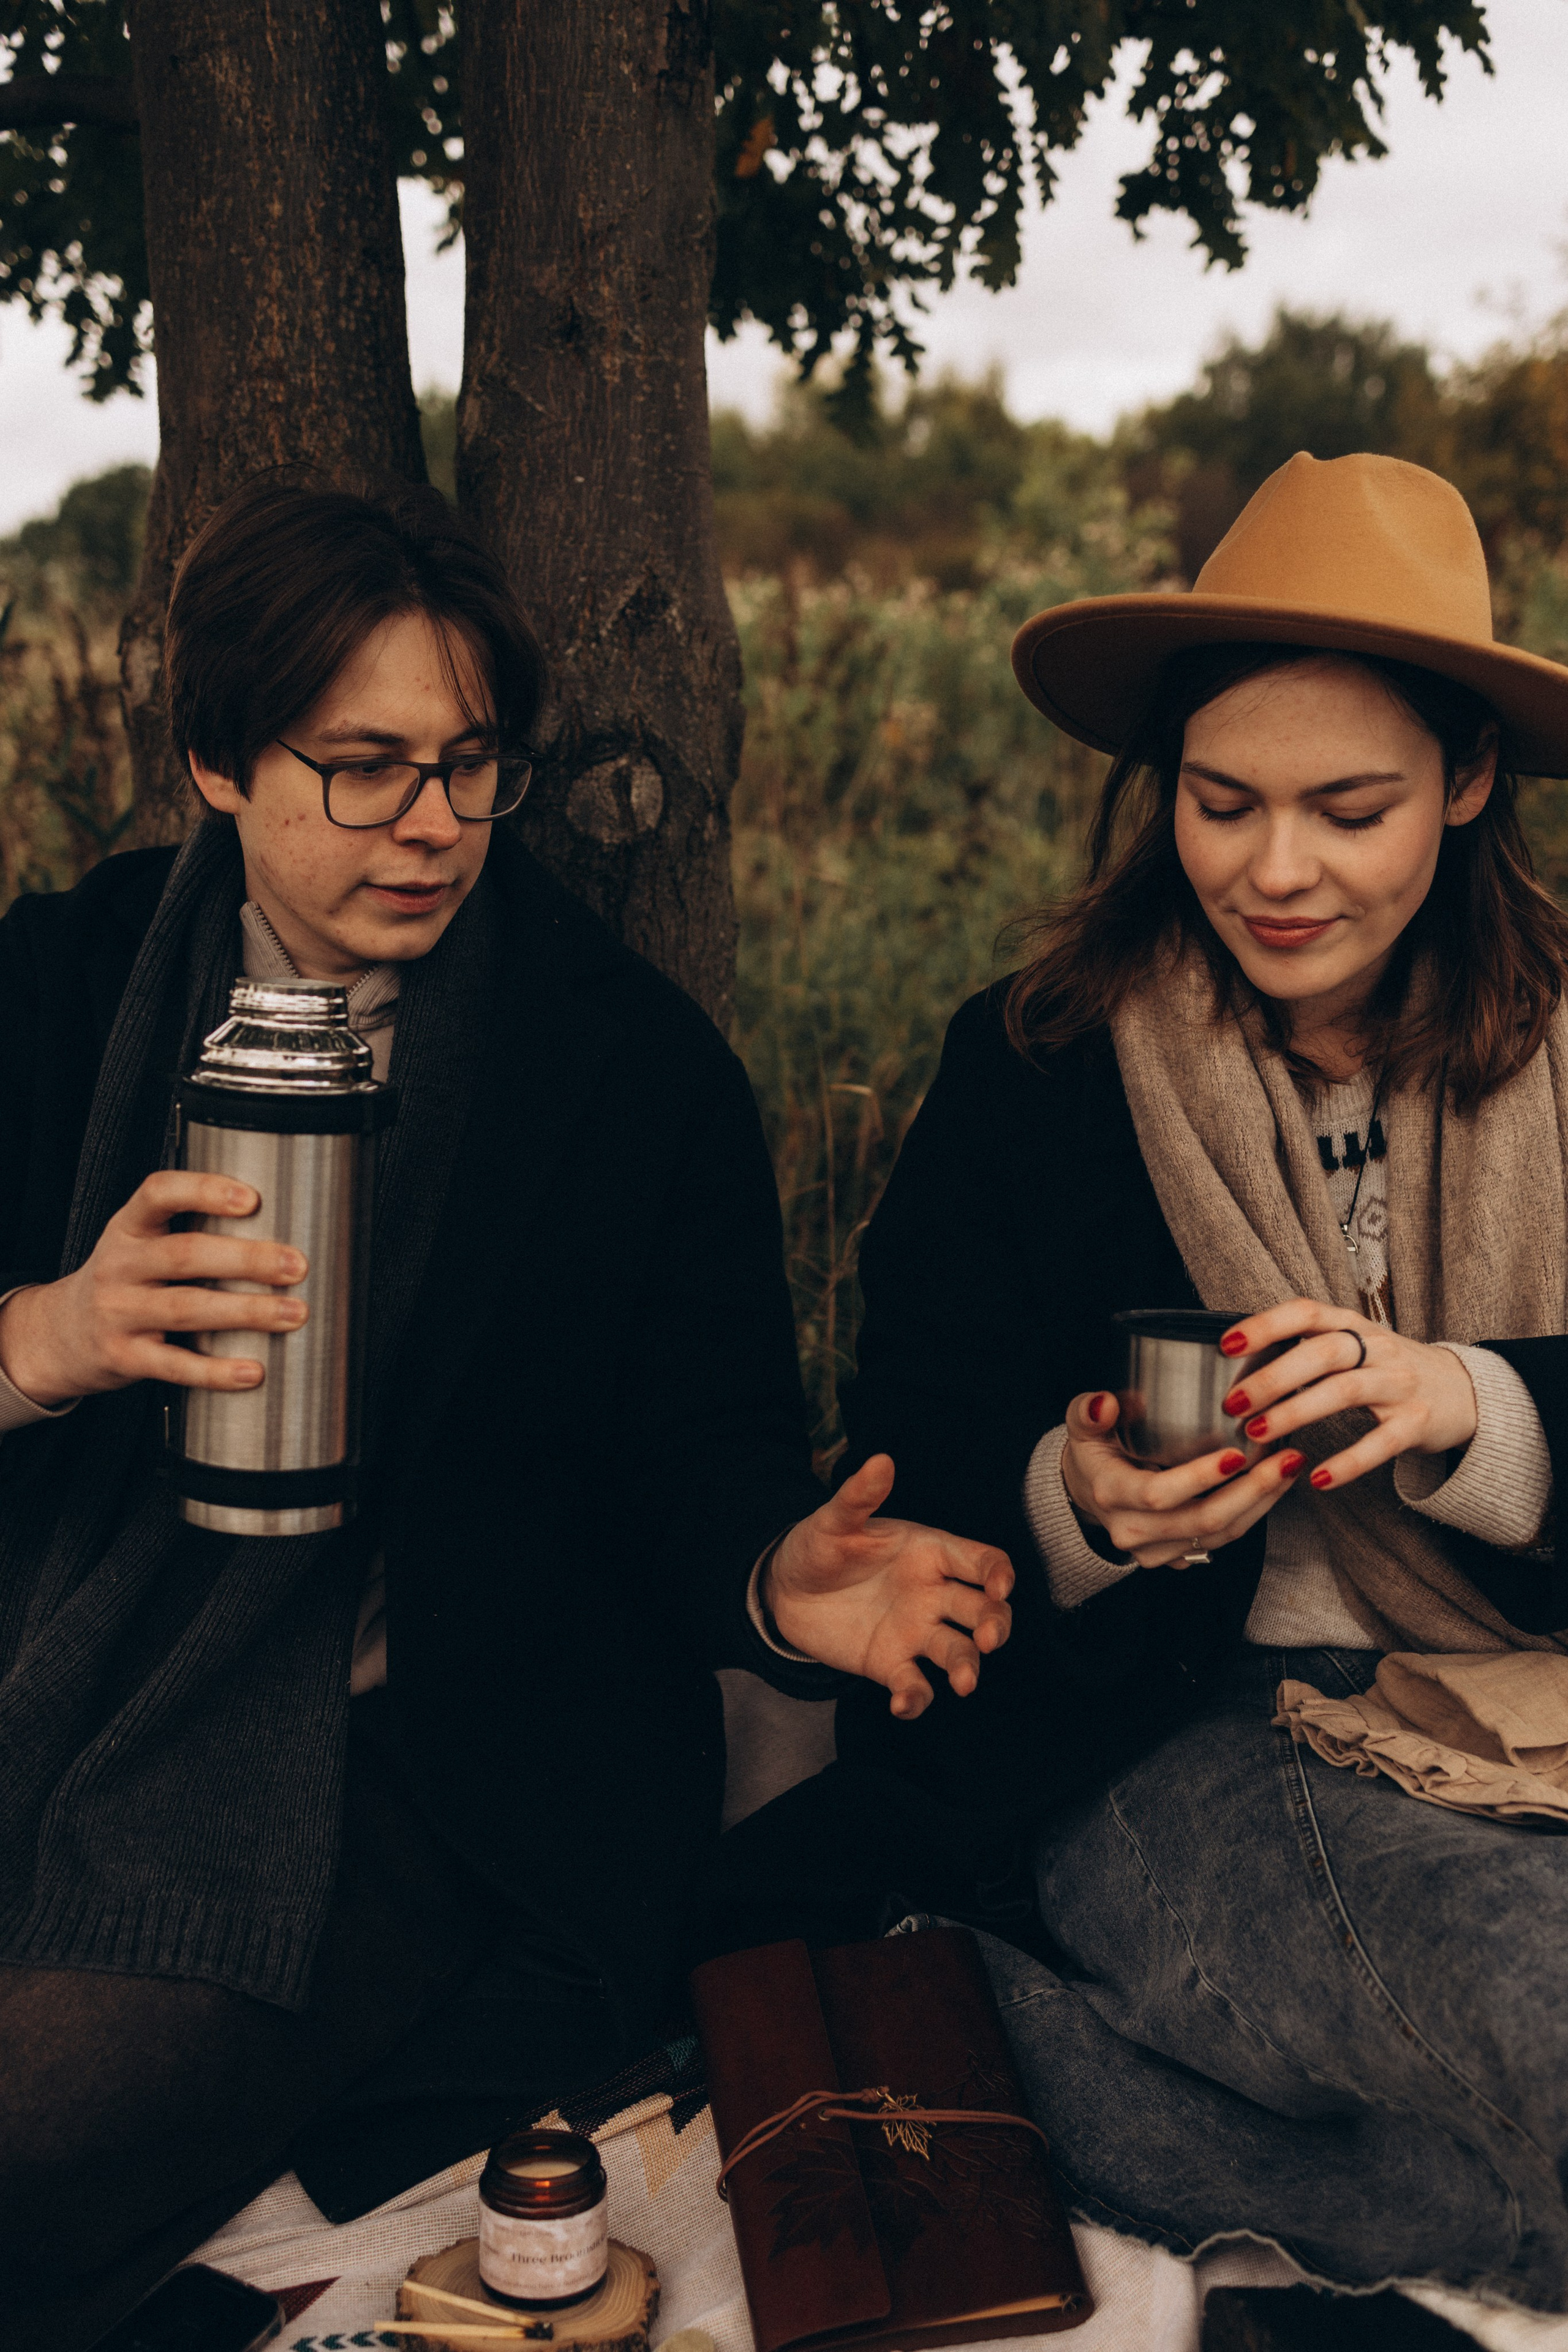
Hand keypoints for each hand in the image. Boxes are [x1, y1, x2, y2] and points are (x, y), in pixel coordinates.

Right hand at [0, 1171, 308, 1407]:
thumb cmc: (126, 1281)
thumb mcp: (140, 1244)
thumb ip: (190, 1232)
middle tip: (296, 1265)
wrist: (61, 1334)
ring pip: (186, 1308)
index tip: (252, 1199)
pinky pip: (175, 1365)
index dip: (204, 1190)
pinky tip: (253, 1371)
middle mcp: (119, 1265)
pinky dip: (217, 1371)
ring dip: (246, 1311)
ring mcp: (117, 1312)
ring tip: (293, 1313)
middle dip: (247, 1259)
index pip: (159, 1194)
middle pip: (184, 1254)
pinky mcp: (123, 1357)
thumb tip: (278, 1232)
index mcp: (128, 1228)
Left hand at [764, 1454, 1013, 1719]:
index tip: (998, 1586)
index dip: (998, 1574)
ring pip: (958, 1651)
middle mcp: (933, 1594)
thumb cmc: (819, 1546)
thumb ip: (859, 1496)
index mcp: (930, 1553)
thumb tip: (881, 1460)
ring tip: (963, 1683)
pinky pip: (916, 1685)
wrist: (786, 1590)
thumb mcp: (834, 1520)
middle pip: (984, 1610)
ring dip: (967, 1667)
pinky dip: (916, 1698)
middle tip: (988, 1639)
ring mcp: (916, 1631)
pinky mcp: (891, 1664)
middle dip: (995, 1624)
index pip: (982, 1562)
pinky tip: (902, 1704)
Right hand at [1061, 1390, 1304, 1568]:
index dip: (1200, 1478)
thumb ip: (1089, 1411)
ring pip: (1220, 1536)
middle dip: (1251, 1491)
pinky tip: (1274, 1486)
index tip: (1237, 1454)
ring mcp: (1156, 1552)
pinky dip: (1253, 1514)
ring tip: (1290, 1467)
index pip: (1159, 1494)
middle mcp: (1132, 1531)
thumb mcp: (1082, 1424)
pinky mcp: (1176, 1558)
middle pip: (1201, 1521)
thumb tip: (1105, 1404)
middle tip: (1286, 1457)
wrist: (1088, 1492)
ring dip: (1261, 1503)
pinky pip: (1222, 1542)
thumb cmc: (1094, 1450)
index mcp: (1110, 1495)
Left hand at [1211, 1298, 1477, 1491]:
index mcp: (1354, 1325)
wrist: (1465, 1391)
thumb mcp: (1355, 1346)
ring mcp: (1400, 1384)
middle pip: (1322, 1352)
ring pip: (1344, 1391)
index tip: (1226, 1345)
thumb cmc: (1389, 1369)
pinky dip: (1348, 1462)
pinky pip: (1380, 1443)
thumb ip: (1308, 1347)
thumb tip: (1241, 1359)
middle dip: (1273, 1376)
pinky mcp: (1417, 1423)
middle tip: (1233, 1402)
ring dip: (1296, 1412)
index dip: (1265, 1325)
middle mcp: (1378, 1348)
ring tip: (1257, 1433)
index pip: (1306, 1312)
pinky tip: (1317, 1479)